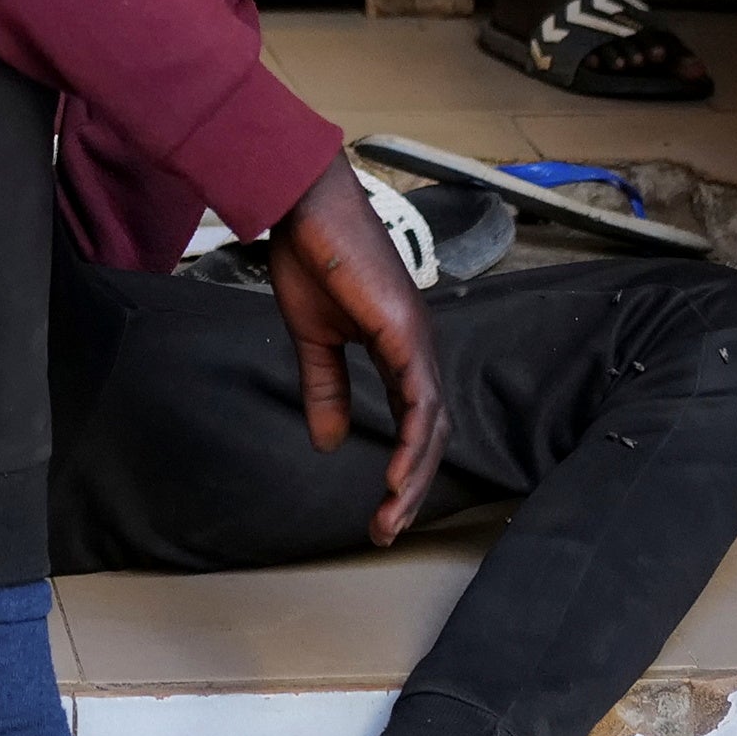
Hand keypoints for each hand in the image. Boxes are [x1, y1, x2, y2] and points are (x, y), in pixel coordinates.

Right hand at [264, 154, 449, 544]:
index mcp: (398, 349)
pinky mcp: (403, 330)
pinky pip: (418, 397)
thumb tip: (327, 443)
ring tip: (392, 516)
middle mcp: (417, 347)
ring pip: (431, 423)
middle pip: (431, 431)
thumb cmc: (311, 257)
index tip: (382, 509)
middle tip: (388, 528)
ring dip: (414, 475)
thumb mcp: (315, 337)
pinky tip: (397, 475)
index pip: (415, 421)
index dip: (404, 467)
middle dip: (412, 485)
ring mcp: (416, 338)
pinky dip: (413, 440)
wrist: (305, 207)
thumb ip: (325, 388)